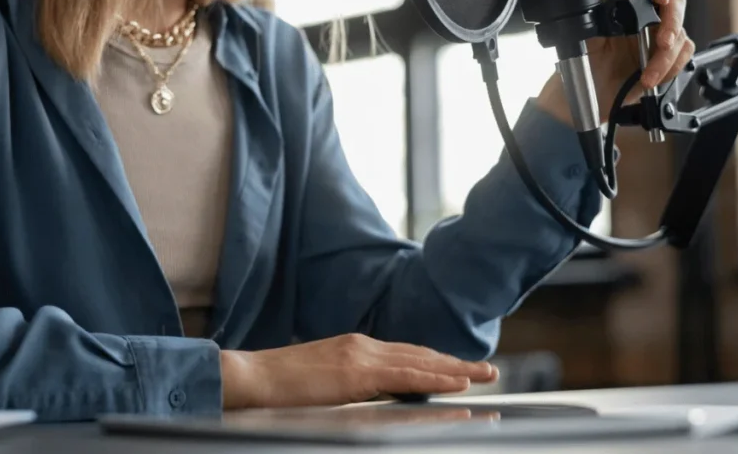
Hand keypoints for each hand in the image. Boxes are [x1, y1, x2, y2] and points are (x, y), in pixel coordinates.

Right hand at [219, 333, 498, 409]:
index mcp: (355, 347)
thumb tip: (370, 392)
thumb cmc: (278, 385)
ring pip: (420, 362)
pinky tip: (457, 383)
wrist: (250, 377)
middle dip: (455, 363)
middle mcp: (363, 345)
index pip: (405, 353)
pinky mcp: (357, 373)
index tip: (460, 367)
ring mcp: (361, 356)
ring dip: (455, 369)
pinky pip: (406, 377)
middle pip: (420, 354)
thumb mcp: (322, 379)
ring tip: (483, 374)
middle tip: (486, 369)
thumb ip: (350, 381)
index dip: (436, 361)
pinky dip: (435, 379)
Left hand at [537, 0, 694, 123]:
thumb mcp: (589, 30)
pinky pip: (684, 53)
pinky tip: (652, 77)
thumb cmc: (586, 60)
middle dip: (672, 22)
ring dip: (665, 58)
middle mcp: (644, 9)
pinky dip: (671, 68)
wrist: (593, 92)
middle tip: (663, 43)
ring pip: (680, 32)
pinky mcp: (669, 51)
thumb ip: (605, 2)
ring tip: (647, 76)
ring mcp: (659, 30)